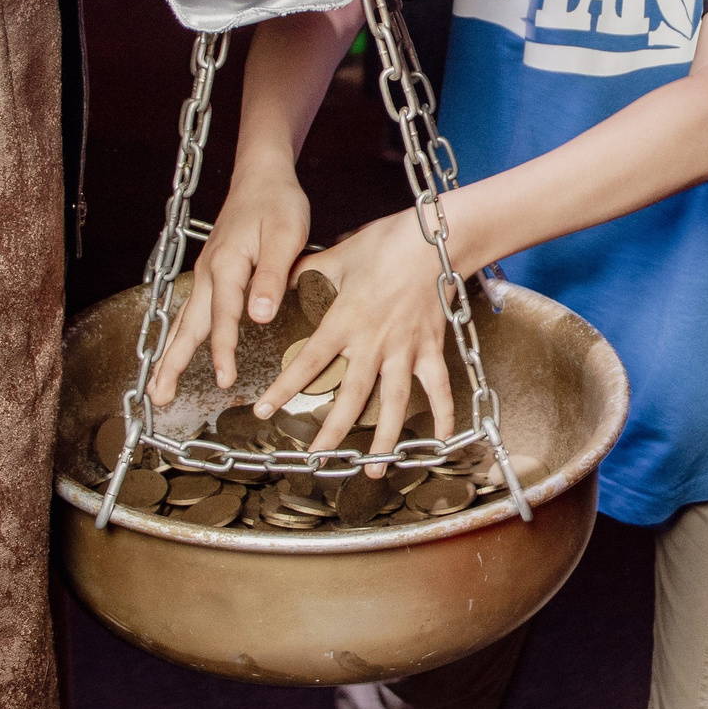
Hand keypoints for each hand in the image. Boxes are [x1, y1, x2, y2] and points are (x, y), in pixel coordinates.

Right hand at [149, 166, 312, 405]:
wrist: (261, 175)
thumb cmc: (277, 202)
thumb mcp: (285, 236)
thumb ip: (272, 276)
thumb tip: (260, 316)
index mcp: (227, 265)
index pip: (223, 316)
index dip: (224, 350)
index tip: (225, 380)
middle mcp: (208, 272)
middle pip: (187, 325)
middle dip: (172, 363)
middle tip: (159, 397)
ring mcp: (205, 272)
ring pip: (184, 320)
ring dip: (170, 354)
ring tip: (158, 386)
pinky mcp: (210, 272)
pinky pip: (191, 310)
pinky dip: (181, 335)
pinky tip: (179, 349)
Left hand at [245, 208, 458, 474]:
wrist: (434, 240)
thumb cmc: (386, 242)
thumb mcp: (338, 255)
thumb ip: (308, 271)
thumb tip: (280, 278)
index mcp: (345, 321)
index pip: (308, 363)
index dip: (284, 390)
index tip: (264, 411)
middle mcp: (373, 342)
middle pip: (350, 396)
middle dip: (333, 430)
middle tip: (317, 457)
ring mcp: (405, 348)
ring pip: (393, 401)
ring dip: (384, 437)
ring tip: (374, 467)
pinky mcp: (431, 347)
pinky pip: (439, 386)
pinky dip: (443, 414)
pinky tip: (440, 440)